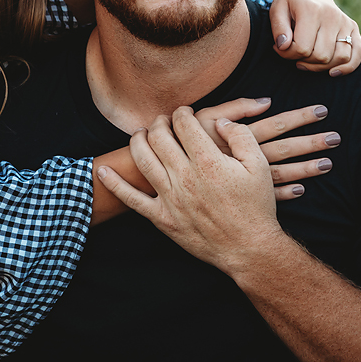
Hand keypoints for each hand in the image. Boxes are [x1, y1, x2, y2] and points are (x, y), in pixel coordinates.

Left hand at [97, 109, 280, 270]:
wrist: (249, 249)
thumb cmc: (256, 206)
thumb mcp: (258, 165)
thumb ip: (240, 136)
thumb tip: (219, 121)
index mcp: (208, 161)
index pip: (184, 124)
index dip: (182, 113)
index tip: (185, 113)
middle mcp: (185, 177)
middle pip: (159, 136)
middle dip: (159, 122)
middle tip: (163, 122)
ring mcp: (170, 198)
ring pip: (142, 159)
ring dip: (138, 140)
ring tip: (142, 134)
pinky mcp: (162, 218)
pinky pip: (130, 199)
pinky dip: (113, 183)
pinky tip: (102, 170)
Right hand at [193, 98, 338, 199]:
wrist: (161, 178)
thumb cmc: (179, 144)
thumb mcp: (202, 121)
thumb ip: (233, 109)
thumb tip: (266, 101)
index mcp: (238, 137)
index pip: (275, 124)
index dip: (299, 117)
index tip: (322, 111)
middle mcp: (244, 158)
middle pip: (284, 149)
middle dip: (311, 143)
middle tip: (337, 138)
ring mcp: (243, 180)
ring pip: (280, 173)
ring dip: (304, 168)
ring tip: (327, 163)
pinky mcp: (238, 196)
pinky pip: (266, 196)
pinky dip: (284, 192)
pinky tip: (300, 190)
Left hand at [270, 0, 360, 74]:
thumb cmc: (290, 4)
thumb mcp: (276, 10)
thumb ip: (278, 29)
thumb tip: (283, 46)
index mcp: (311, 10)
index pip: (302, 47)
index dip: (288, 54)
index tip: (280, 48)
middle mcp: (332, 16)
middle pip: (321, 56)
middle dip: (304, 61)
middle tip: (294, 53)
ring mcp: (345, 22)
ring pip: (340, 58)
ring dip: (321, 66)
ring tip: (307, 60)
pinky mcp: (353, 28)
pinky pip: (358, 53)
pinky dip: (347, 67)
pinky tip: (332, 72)